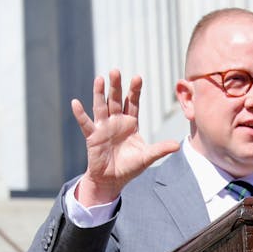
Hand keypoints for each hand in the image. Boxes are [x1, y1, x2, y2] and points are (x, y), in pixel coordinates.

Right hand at [72, 70, 178, 206]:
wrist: (112, 181)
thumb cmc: (129, 167)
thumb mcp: (146, 157)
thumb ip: (160, 150)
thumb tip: (177, 145)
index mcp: (130, 123)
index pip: (132, 102)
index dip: (134, 91)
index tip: (137, 77)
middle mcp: (116, 121)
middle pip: (115, 100)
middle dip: (116, 86)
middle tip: (116, 70)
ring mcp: (103, 127)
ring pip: (101, 106)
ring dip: (99, 93)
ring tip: (99, 79)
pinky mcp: (93, 137)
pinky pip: (85, 123)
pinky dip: (80, 114)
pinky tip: (75, 103)